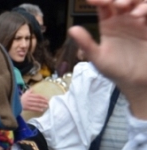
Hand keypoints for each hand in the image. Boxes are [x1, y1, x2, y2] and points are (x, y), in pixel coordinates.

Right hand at [20, 88, 49, 113]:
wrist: (15, 103)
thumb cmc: (20, 99)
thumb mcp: (24, 94)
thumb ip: (29, 91)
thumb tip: (32, 89)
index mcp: (30, 95)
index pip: (38, 96)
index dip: (43, 97)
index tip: (47, 98)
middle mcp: (30, 99)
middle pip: (38, 100)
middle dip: (43, 101)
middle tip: (48, 102)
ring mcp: (28, 103)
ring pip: (36, 104)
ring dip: (42, 105)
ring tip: (46, 106)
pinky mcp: (27, 108)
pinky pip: (33, 109)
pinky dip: (38, 109)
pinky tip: (41, 110)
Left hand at [68, 0, 146, 117]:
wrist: (134, 81)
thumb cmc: (115, 70)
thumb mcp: (98, 58)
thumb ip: (86, 43)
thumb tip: (71, 29)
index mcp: (108, 23)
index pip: (104, 5)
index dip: (99, 0)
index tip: (92, 0)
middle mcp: (123, 18)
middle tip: (116, 3)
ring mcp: (138, 20)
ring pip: (137, 1)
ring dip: (133, 0)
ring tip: (125, 7)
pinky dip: (145, 8)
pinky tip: (138, 15)